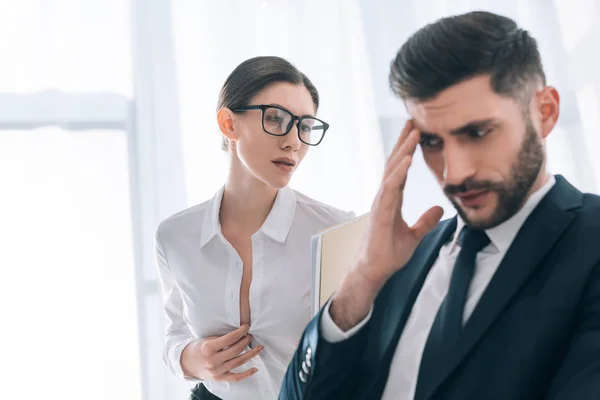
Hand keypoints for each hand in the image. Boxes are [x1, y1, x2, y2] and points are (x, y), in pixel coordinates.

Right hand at [181, 325, 263, 381]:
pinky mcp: (219, 378)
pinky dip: (246, 373)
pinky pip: (235, 377)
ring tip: (258, 348)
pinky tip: (255, 368)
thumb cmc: (198, 348)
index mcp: (208, 348)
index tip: (247, 327)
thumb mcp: (206, 339)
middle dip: (246, 341)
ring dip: (251, 354)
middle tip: (250, 336)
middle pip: (235, 350)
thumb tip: (239, 334)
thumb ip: (221, 338)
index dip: (240, 332)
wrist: (186, 363)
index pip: (229, 339)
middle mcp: (212, 360)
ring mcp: (216, 371)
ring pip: (238, 362)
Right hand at [329, 120, 442, 329]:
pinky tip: (407, 159)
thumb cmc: (388, 253)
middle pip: (395, 162)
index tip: (416, 131)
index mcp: (392, 199)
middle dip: (404, 141)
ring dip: (403, 150)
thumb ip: (426, 221)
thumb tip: (440, 209)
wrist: (374, 270)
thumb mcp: (414, 235)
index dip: (408, 149)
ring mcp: (381, 202)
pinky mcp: (380, 211)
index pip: (401, 168)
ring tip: (414, 132)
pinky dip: (399, 172)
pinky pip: (390, 187)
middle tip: (414, 119)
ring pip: (392, 170)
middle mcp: (385, 196)